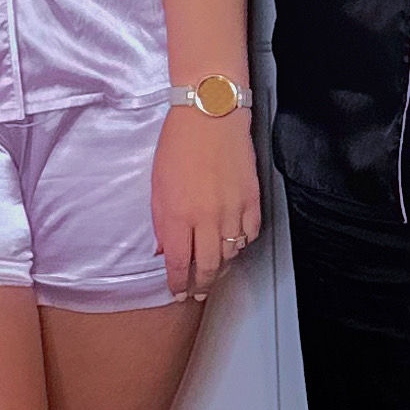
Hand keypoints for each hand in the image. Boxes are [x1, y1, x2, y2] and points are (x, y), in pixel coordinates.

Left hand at [152, 103, 261, 302]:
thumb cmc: (178, 145)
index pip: (179, 263)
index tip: (178, 292)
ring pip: (231, 253)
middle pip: (209, 267)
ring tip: (215, 270)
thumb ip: (161, 222)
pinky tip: (234, 243)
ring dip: (222, 266)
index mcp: (179, 215)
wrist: (210, 115)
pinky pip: (250, 233)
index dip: (178, 283)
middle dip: (202, 286)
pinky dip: (242, 242)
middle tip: (198, 294)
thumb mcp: (157, 185)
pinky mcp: (252, 199)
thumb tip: (164, 250)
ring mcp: (233, 210)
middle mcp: (207, 218)